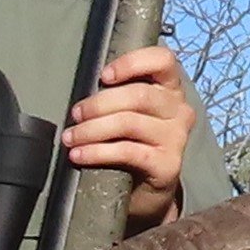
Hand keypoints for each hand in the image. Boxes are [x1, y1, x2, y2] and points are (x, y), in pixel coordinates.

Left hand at [62, 41, 197, 230]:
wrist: (146, 188)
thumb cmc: (132, 141)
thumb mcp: (129, 111)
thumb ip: (117, 94)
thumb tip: (82, 90)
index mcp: (169, 88)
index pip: (163, 60)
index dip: (132, 63)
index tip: (103, 76)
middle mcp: (179, 109)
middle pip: (138, 95)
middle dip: (99, 104)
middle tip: (75, 114)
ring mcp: (176, 138)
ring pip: (129, 123)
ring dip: (92, 130)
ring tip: (71, 137)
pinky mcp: (168, 164)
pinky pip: (127, 152)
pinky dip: (97, 152)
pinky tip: (79, 155)